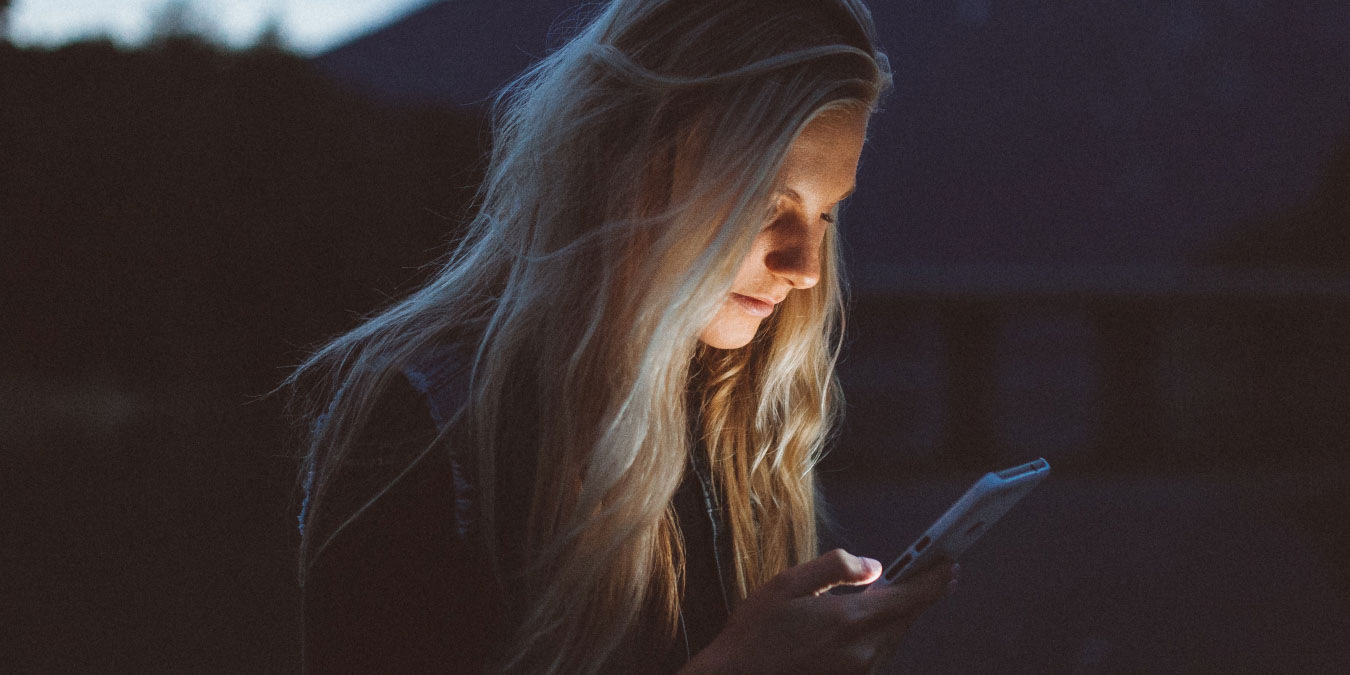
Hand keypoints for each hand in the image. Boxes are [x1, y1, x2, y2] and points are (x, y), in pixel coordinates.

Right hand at [680, 549, 955, 674]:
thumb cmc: (756, 632)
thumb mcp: (789, 583)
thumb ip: (836, 568)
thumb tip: (875, 566)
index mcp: (850, 619)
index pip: (911, 597)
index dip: (935, 579)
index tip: (951, 564)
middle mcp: (863, 651)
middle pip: (906, 618)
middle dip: (918, 594)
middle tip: (929, 571)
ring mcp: (859, 672)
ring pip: (893, 638)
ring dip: (897, 616)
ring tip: (890, 595)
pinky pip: (878, 655)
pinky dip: (879, 636)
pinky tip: (862, 625)